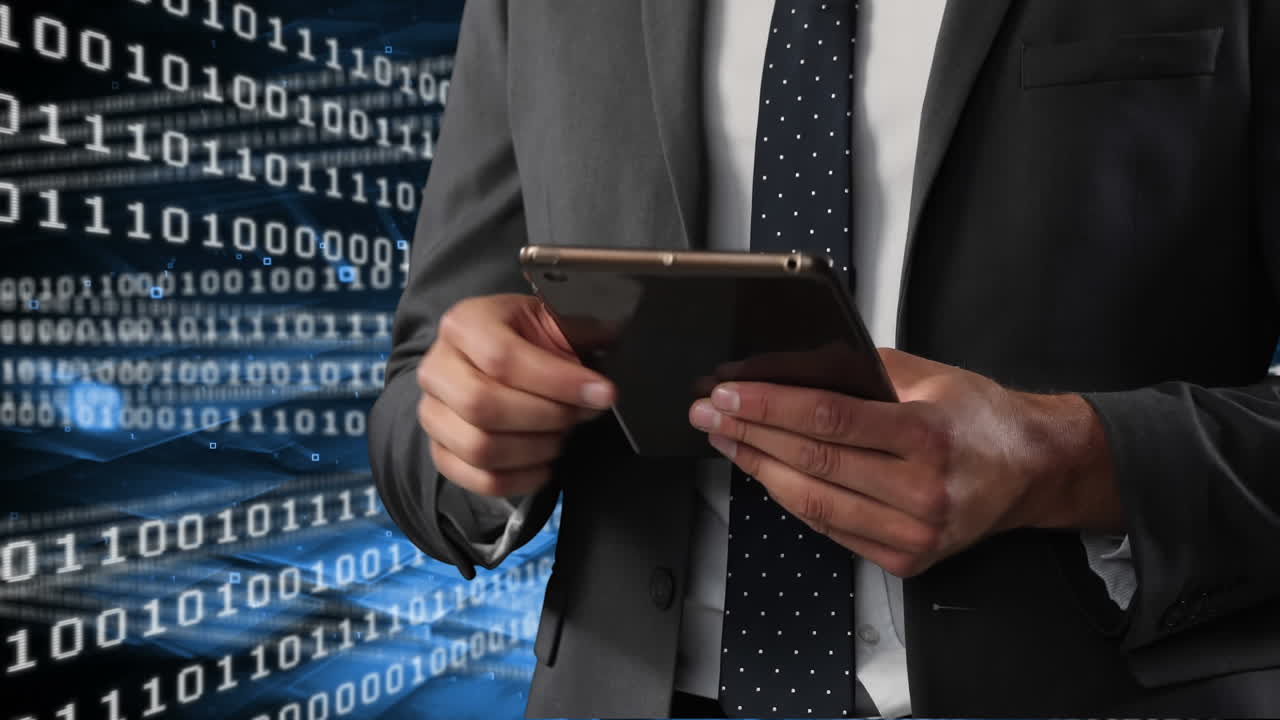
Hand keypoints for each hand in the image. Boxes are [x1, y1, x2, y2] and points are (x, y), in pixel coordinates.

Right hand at [417, 294, 615, 497]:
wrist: (496, 358)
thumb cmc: (529, 339)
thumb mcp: (553, 323)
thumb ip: (578, 341)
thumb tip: (603, 383)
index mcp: (463, 323)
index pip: (501, 358)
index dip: (558, 381)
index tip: (603, 393)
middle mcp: (437, 367)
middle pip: (482, 405)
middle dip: (545, 416)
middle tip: (579, 414)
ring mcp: (432, 413)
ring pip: (479, 448)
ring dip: (535, 449)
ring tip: (562, 435)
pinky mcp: (441, 451)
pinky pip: (478, 479)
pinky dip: (521, 479)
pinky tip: (545, 462)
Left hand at [688, 348, 1120, 576]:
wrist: (1033, 470)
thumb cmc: (982, 419)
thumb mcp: (929, 377)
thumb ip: (862, 370)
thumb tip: (791, 365)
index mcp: (928, 437)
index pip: (829, 419)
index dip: (769, 407)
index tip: (729, 393)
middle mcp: (922, 491)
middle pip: (813, 462)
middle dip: (750, 434)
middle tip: (710, 413)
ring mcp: (914, 533)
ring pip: (814, 504)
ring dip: (759, 469)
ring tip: (727, 441)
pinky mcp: (906, 559)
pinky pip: (831, 529)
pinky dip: (792, 500)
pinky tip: (766, 473)